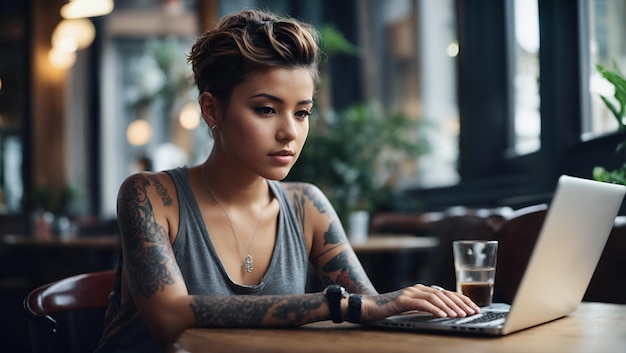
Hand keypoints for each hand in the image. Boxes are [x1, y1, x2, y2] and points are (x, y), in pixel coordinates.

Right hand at [360, 284, 479, 320]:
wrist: (369, 308)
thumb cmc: (391, 310)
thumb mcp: (414, 310)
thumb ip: (427, 308)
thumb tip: (448, 314)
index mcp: (422, 290)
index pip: (447, 292)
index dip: (462, 299)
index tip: (474, 308)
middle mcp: (418, 288)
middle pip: (444, 293)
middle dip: (460, 303)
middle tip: (471, 312)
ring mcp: (410, 292)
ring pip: (435, 296)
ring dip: (449, 307)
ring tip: (459, 315)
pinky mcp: (403, 299)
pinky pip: (422, 303)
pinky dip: (435, 309)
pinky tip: (443, 315)